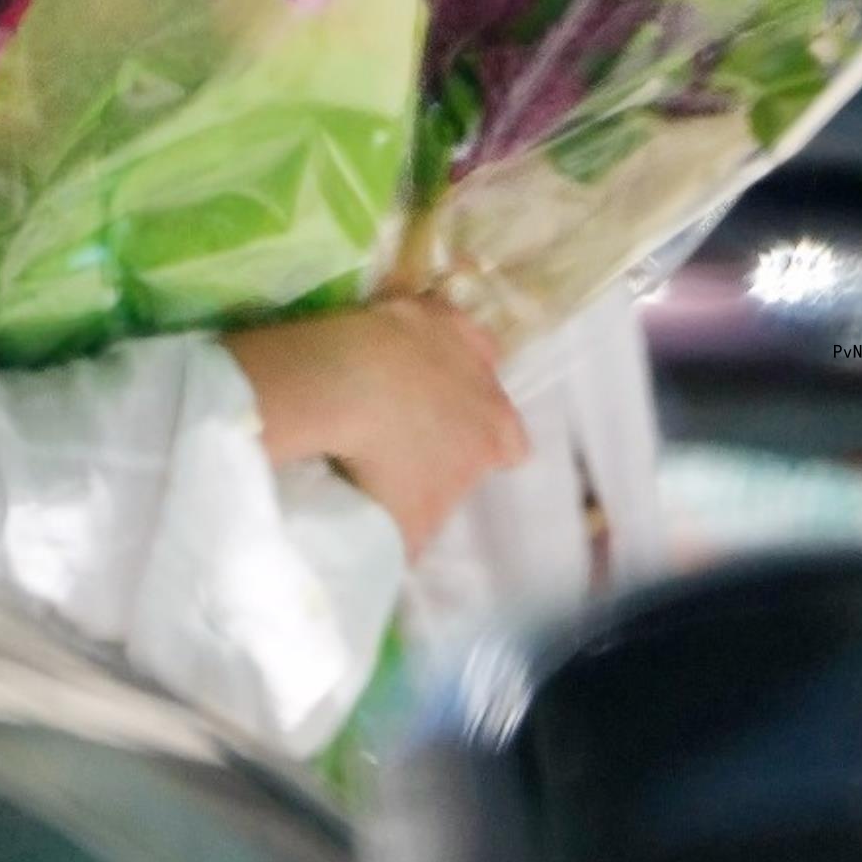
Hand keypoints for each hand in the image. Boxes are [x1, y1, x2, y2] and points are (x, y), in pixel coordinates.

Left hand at [220, 287, 530, 559]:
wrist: (346, 387)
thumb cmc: (383, 467)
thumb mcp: (404, 527)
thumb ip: (416, 542)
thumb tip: (406, 555)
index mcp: (493, 436)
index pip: (515, 448)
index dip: (492, 457)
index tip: (460, 465)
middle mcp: (486, 382)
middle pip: (492, 396)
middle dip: (468, 411)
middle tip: (426, 427)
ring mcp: (454, 339)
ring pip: (472, 346)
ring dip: (452, 361)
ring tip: (413, 376)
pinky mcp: (419, 306)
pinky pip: (430, 311)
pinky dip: (415, 322)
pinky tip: (387, 333)